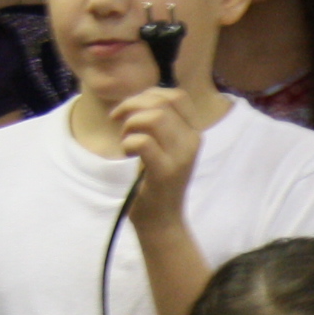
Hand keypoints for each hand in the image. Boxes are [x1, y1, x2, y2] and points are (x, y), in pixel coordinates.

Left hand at [114, 88, 203, 225]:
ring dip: (130, 124)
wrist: (162, 219)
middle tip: (119, 123)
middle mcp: (193, 142)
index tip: (131, 109)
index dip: (149, 95)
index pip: (177, 95)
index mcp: (194, 132)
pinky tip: (128, 153)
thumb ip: (160, 121)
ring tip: (126, 140)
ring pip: (154, 118)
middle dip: (132, 106)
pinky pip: (143, 141)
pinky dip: (128, 142)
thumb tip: (143, 97)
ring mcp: (181, 157)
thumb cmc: (156, 180)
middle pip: (162, 103)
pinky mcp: (166, 171)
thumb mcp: (164, 145)